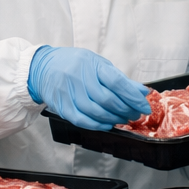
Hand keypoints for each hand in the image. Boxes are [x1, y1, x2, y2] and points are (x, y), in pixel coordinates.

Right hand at [28, 46, 151, 130]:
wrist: (44, 67)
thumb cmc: (75, 64)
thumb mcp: (99, 65)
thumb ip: (120, 79)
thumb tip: (141, 91)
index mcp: (92, 65)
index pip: (117, 82)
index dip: (133, 96)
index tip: (144, 105)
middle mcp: (79, 77)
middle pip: (107, 99)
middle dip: (125, 110)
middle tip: (135, 114)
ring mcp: (69, 92)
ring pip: (94, 111)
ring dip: (113, 119)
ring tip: (123, 119)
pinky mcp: (61, 105)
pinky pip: (80, 119)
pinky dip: (96, 125)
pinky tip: (106, 124)